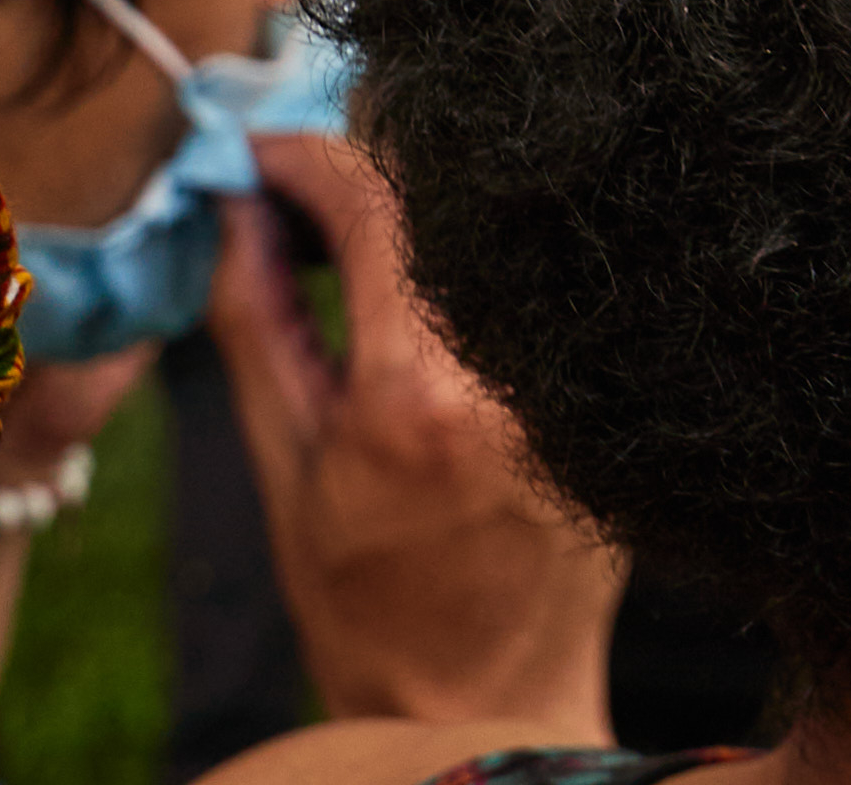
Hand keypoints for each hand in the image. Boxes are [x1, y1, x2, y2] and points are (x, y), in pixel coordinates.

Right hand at [208, 135, 625, 735]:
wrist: (480, 698)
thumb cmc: (368, 601)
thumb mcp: (284, 465)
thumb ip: (259, 322)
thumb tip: (234, 208)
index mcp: (420, 391)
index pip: (377, 201)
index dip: (310, 156)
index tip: (263, 153)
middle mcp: (516, 368)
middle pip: (455, 190)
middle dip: (371, 165)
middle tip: (307, 183)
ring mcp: (579, 374)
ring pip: (506, 226)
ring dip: (429, 205)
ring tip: (361, 231)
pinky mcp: (616, 385)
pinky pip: (548, 278)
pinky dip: (483, 256)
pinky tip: (437, 274)